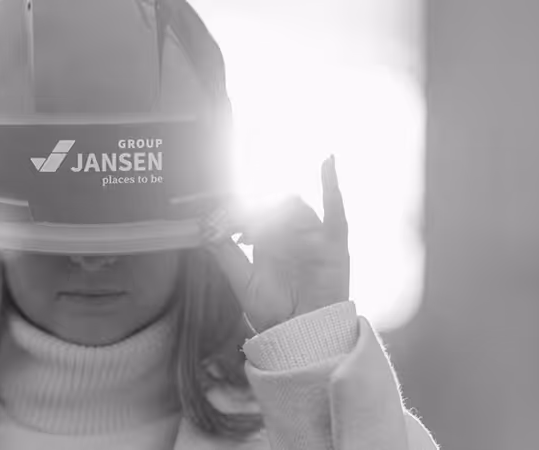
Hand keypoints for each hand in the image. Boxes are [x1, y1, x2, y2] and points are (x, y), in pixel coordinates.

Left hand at [202, 155, 349, 332]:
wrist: (300, 336)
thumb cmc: (274, 312)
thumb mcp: (242, 281)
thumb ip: (225, 254)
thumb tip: (203, 229)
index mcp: (267, 238)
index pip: (250, 210)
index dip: (231, 212)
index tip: (214, 225)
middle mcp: (290, 232)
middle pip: (269, 203)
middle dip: (247, 212)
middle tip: (231, 229)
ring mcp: (312, 235)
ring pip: (293, 205)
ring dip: (272, 211)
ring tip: (255, 234)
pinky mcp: (334, 244)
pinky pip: (336, 209)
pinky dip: (331, 183)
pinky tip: (327, 161)